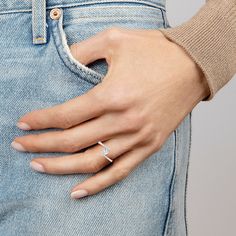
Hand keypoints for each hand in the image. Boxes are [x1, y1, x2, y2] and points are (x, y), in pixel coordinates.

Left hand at [11, 28, 209, 198]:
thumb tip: (62, 58)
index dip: (40, 121)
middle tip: (21, 146)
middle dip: (41, 145)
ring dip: (61, 167)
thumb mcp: (116, 39)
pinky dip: (97, 185)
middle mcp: (124, 121)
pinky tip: (77, 191)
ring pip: (91, 161)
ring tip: (38, 166)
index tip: (23, 124)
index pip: (66, 116)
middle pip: (72, 141)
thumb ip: (83, 50)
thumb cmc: (157, 51)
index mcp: (113, 95)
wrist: (194, 65)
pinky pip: (119, 172)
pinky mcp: (150, 146)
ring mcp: (138, 137)